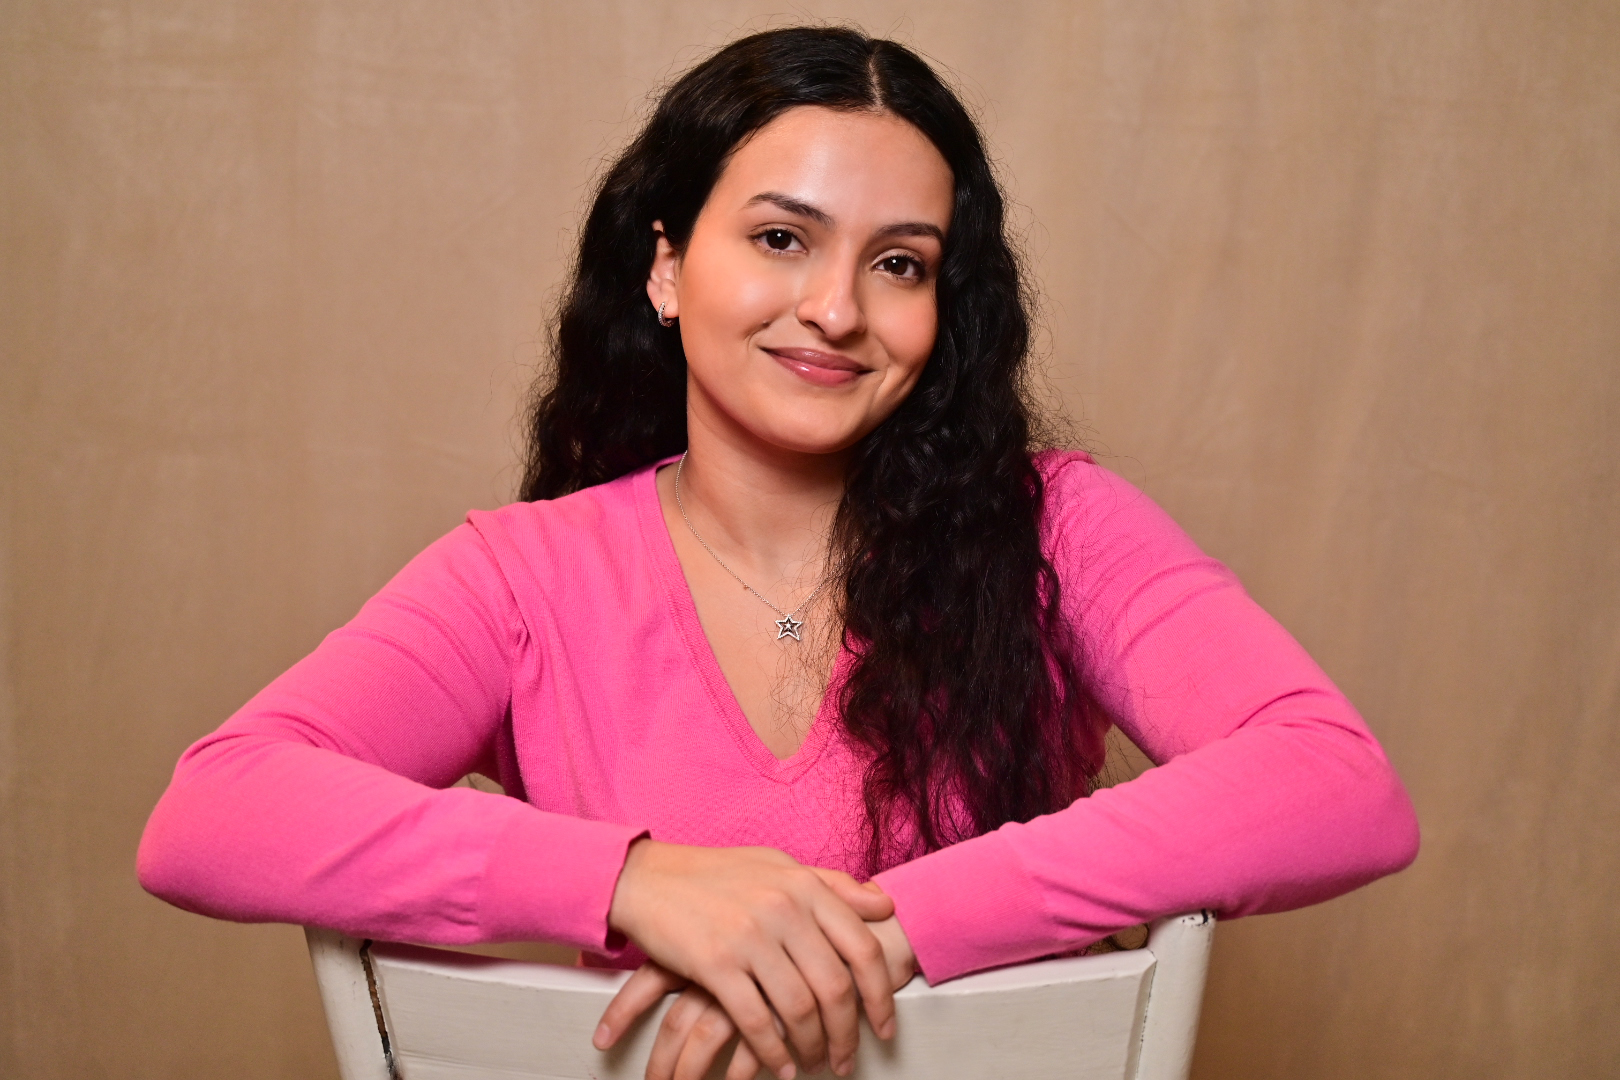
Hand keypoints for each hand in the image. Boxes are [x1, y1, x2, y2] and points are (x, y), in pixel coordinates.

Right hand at [599, 842, 897, 1077]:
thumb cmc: (714, 873)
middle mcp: (783, 909)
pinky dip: (772, 1052)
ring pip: (799, 1009)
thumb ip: (832, 885)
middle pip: (835, 987)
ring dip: (812, 1046)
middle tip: (848, 1058)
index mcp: (804, 885)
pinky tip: (780, 1065)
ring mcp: (749, 936)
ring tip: (814, 1063)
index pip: (862, 948)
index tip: (884, 1025)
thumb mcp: (779, 866)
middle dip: (847, 1033)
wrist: (646, 877)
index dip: (880, 995)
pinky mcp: (714, 963)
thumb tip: (883, 904)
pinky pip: (755, 1021)